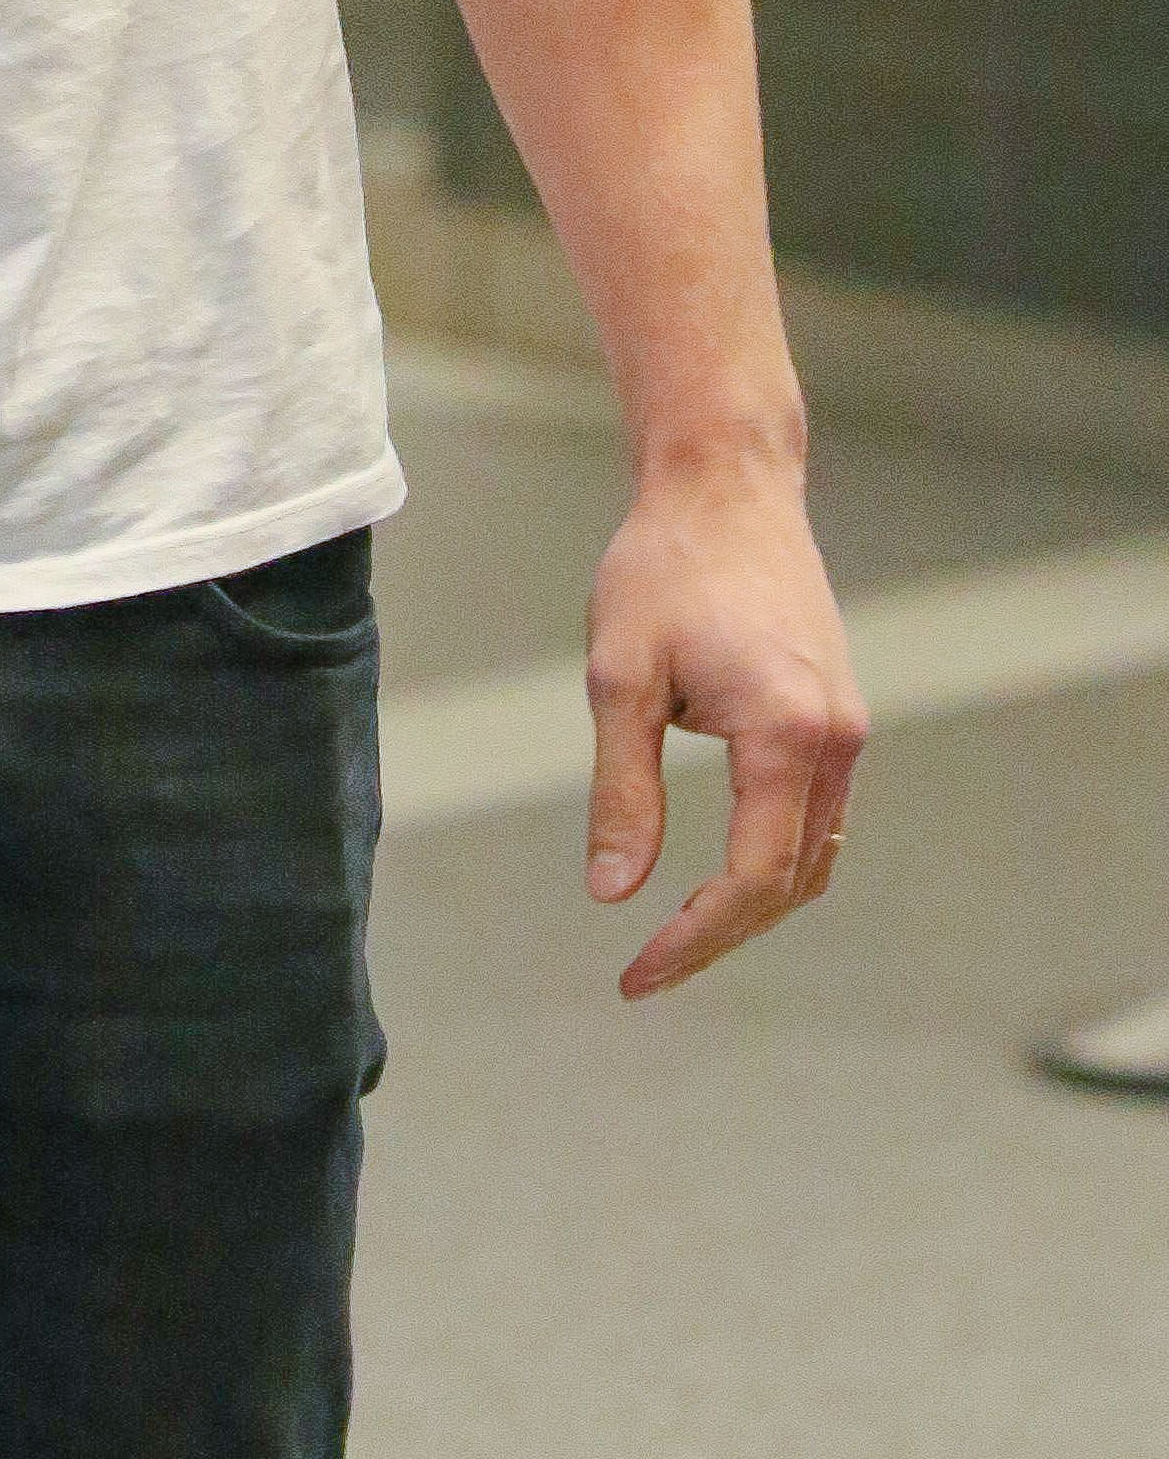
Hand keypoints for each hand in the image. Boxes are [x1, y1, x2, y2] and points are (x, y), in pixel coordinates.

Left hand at [583, 456, 866, 997]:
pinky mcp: (839, 714)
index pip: (752, 880)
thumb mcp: (619, 677)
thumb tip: (613, 893)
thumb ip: (622, 790)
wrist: (727, 485)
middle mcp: (835, 741)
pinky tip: (720, 869)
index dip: (695, 940)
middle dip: (720, 935)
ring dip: (753, 904)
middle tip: (647, 969)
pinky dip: (775, 858)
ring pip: (814, 858)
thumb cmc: (664, 566)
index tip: (636, 974)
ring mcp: (846, 728)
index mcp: (787, 734)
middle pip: (790, 883)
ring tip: (678, 934)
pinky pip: (818, 817)